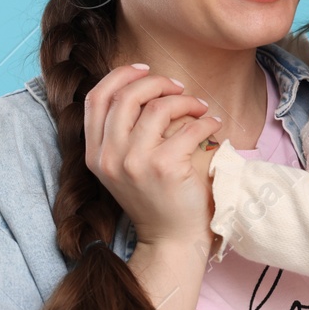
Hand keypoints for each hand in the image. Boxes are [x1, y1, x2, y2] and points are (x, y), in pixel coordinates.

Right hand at [83, 65, 220, 249]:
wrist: (171, 239)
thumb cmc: (154, 198)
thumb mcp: (124, 166)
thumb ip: (122, 132)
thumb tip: (143, 85)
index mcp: (95, 154)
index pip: (96, 99)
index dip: (120, 76)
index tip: (145, 69)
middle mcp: (109, 157)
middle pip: (126, 95)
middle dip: (156, 82)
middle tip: (179, 88)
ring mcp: (134, 163)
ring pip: (158, 107)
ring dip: (185, 101)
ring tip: (200, 108)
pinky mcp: (163, 168)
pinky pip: (188, 128)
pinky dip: (205, 121)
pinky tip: (213, 125)